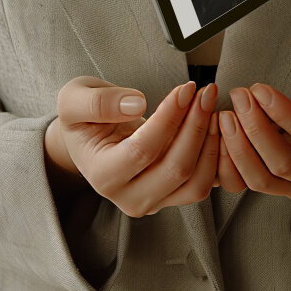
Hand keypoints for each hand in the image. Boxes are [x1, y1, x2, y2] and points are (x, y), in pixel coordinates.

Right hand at [48, 77, 220, 217]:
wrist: (90, 140)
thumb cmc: (84, 118)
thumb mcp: (74, 100)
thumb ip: (97, 102)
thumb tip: (135, 105)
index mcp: (103, 176)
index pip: (144, 149)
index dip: (170, 117)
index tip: (186, 87)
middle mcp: (129, 198)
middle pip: (176, 169)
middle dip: (197, 126)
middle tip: (207, 92)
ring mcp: (154, 202)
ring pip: (195, 183)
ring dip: (211, 144)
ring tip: (212, 108)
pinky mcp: (172, 198)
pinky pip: (204, 185)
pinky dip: (215, 157)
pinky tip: (215, 127)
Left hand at [215, 73, 290, 204]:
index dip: (283, 113)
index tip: (259, 89)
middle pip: (283, 163)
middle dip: (255, 128)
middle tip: (239, 96)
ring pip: (262, 179)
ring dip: (238, 147)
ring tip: (226, 115)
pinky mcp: (286, 191)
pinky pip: (251, 183)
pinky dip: (233, 161)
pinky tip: (224, 135)